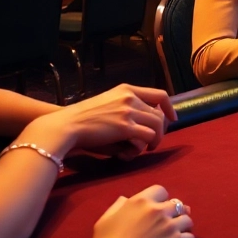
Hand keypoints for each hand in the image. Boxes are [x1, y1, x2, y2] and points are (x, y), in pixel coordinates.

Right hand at [37, 84, 175, 156]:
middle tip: (155, 139)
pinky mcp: (125, 127)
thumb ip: (125, 107)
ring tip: (151, 146)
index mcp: (126, 89)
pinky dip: (150, 143)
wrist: (66, 124)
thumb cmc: (83, 118)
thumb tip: (144, 119)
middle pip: (159, 113)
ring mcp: (128, 111)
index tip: (172, 119)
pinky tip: (144, 148)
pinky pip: (149, 135)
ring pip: (157, 124)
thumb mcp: (107, 103)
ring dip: (157, 137)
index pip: (159, 94)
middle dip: (161, 128)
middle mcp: (130, 97)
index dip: (169, 108)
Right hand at [92, 185, 194, 237]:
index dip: (160, 198)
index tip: (158, 205)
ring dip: (182, 224)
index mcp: (141, 201)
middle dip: (174, 211)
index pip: (161, 190)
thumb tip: (125, 199)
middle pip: (176, 204)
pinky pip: (190, 237)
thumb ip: (117, 206)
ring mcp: (169, 226)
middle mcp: (158, 210)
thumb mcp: (105, 220)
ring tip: (176, 230)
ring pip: (186, 219)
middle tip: (170, 219)